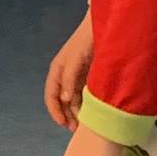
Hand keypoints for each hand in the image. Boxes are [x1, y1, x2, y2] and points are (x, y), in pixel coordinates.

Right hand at [43, 14, 93, 130]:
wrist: (105, 26)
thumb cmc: (86, 40)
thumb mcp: (75, 59)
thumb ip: (69, 79)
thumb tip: (64, 100)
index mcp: (57, 71)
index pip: (51, 95)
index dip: (55, 111)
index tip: (63, 124)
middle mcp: (65, 76)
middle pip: (62, 101)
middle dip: (67, 115)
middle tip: (77, 129)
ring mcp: (77, 77)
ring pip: (73, 100)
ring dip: (77, 112)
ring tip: (86, 124)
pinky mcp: (89, 77)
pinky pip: (84, 95)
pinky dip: (86, 105)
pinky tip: (93, 113)